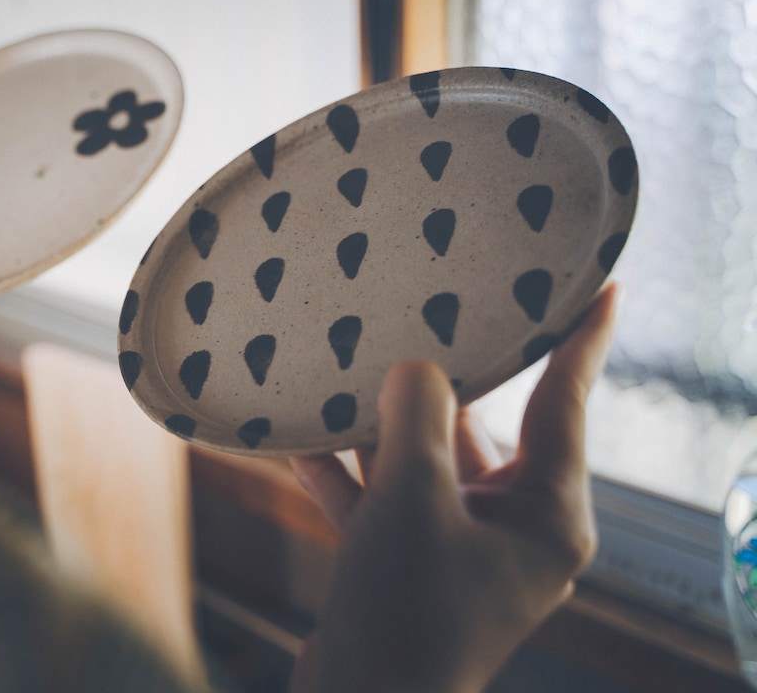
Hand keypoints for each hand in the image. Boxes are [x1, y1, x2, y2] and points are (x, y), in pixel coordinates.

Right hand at [290, 284, 617, 692]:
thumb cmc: (404, 607)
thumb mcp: (412, 495)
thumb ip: (417, 417)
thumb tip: (414, 373)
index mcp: (547, 517)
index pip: (565, 407)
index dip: (579, 343)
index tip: (597, 290)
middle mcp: (512, 532)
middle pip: (479, 433)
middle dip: (438, 386)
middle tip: (422, 319)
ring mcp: (459, 552)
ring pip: (423, 467)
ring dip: (378, 431)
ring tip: (342, 374)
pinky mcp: (410, 568)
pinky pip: (384, 504)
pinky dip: (348, 476)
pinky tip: (299, 440)